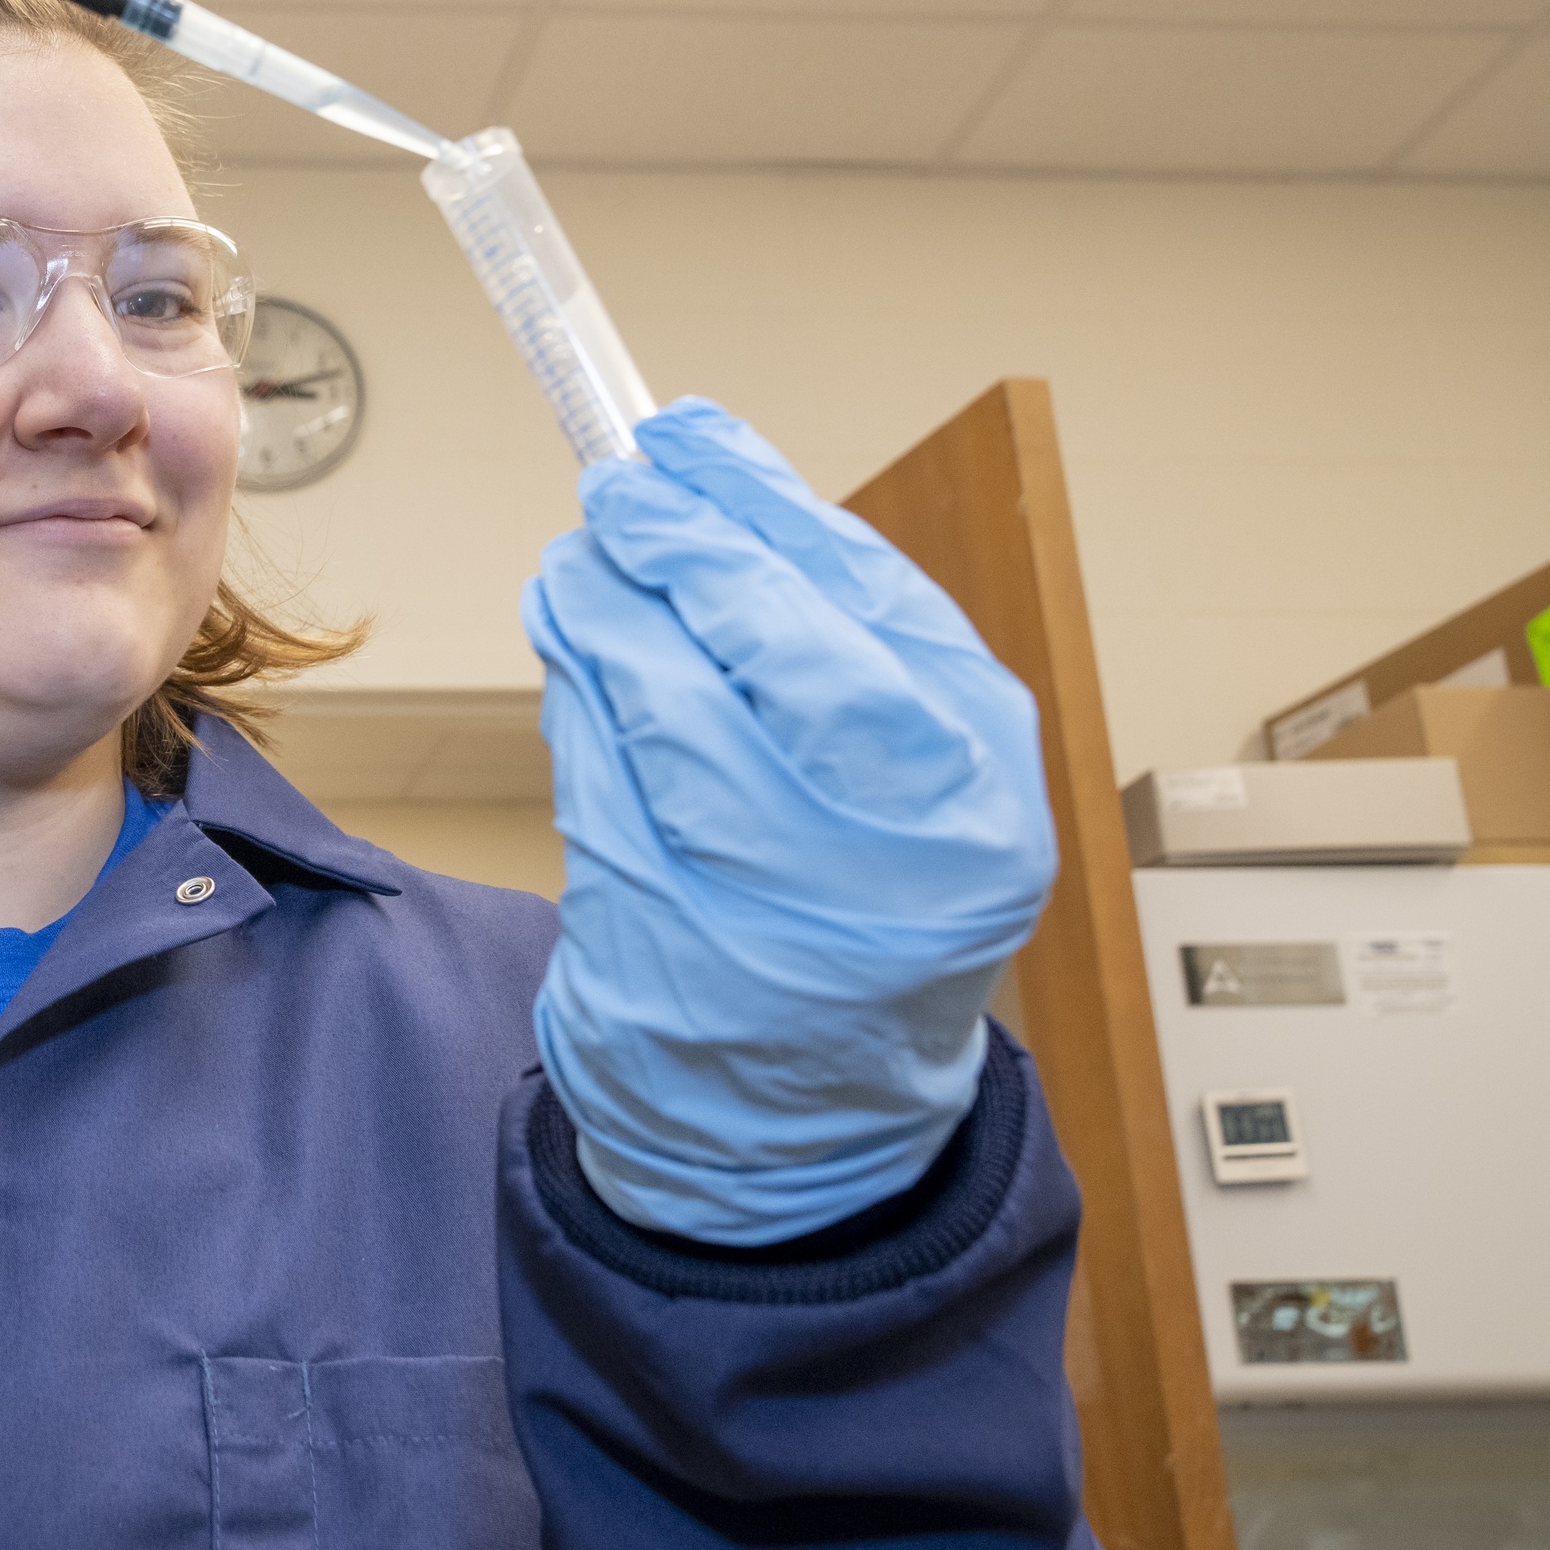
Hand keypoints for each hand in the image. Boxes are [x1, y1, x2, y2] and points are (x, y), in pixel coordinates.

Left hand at [522, 399, 1056, 1242]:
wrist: (807, 1109)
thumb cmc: (866, 892)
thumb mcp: (909, 763)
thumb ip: (833, 623)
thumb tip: (711, 469)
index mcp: (975, 786)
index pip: (861, 605)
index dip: (755, 508)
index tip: (684, 439)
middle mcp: (892, 852)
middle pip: (763, 650)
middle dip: (673, 550)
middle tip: (616, 490)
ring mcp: (776, 909)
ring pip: (662, 709)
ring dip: (603, 615)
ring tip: (579, 563)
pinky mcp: (665, 950)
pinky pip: (600, 784)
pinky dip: (578, 703)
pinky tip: (573, 653)